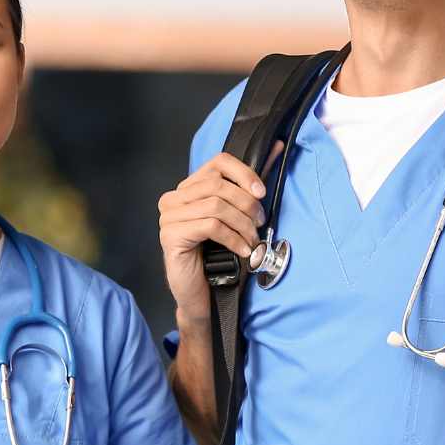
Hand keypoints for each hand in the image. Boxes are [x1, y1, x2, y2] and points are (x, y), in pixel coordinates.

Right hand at [158, 152, 268, 330]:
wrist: (205, 296)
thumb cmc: (219, 257)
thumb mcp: (238, 216)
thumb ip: (251, 185)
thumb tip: (276, 148)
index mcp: (188, 189)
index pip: (218, 163)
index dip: (244, 173)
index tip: (261, 193)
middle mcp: (173, 199)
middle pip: (218, 185)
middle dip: (246, 204)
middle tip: (259, 224)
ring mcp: (169, 218)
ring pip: (216, 205)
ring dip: (242, 224)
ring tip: (252, 241)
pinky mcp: (171, 236)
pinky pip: (210, 226)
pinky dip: (233, 238)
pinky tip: (242, 250)